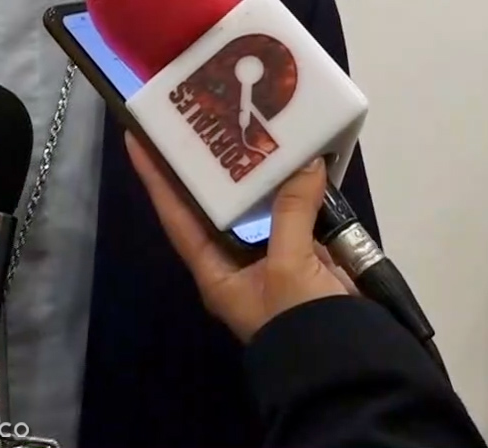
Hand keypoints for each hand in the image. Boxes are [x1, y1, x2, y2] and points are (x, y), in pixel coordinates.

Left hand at [126, 133, 353, 342]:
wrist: (350, 368)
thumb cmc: (300, 322)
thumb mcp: (289, 266)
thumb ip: (293, 211)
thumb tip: (307, 164)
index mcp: (215, 271)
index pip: (176, 215)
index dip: (156, 178)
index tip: (137, 138)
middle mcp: (236, 263)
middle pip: (217, 205)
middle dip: (213, 167)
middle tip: (205, 119)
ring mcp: (272, 259)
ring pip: (259, 207)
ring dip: (261, 174)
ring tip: (253, 127)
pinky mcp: (306, 258)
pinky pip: (296, 215)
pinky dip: (299, 190)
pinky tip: (302, 159)